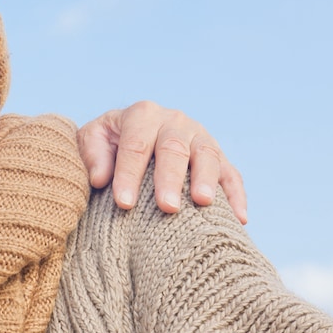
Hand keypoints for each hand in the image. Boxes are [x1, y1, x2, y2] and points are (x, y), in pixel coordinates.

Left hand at [77, 101, 246, 223]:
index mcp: (141, 114)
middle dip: (169, 179)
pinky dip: (236, 194)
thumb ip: (92, 155)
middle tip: (166, 207)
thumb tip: (102, 178)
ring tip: (202, 203)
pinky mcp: (217, 155)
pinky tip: (239, 218)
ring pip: (207, 154)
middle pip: (173, 148)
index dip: (129, 174)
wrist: (131, 135)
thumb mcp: (92, 140)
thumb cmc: (108, 143)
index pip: (135, 145)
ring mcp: (199, 135)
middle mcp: (173, 120)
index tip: (124, 203)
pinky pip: (231, 173)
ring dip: (206, 179)